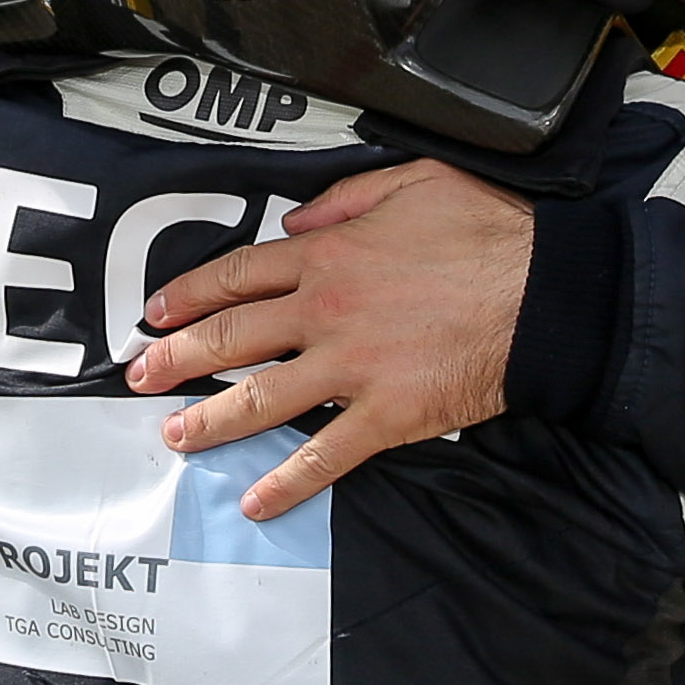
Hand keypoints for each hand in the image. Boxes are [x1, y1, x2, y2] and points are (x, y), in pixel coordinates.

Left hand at [124, 159, 532, 519]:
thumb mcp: (415, 182)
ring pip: (261, 399)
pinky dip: (286, 483)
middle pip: (231, 337)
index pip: (238, 275)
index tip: (155, 314)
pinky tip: (254, 502)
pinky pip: (324, 455)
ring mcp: (352, 367)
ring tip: (174, 436)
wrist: (548, 297)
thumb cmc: (489, 234)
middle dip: (175, 359)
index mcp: (329, 255)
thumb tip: (296, 215)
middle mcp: (326, 312)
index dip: (189, 294)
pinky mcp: (385, 415)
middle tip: (137, 377)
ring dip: (210, 420)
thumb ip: (347, 196)